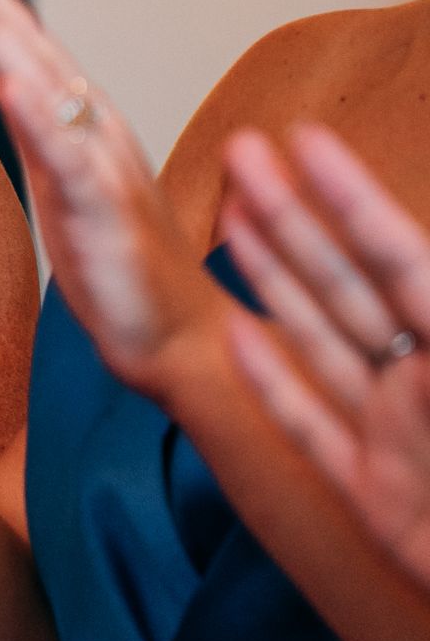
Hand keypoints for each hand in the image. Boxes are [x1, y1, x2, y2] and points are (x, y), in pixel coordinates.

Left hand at [0, 0, 219, 399]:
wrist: (178, 334)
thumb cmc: (116, 259)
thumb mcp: (59, 179)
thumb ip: (34, 127)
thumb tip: (4, 81)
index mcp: (70, 111)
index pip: (8, 30)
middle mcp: (88, 119)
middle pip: (18, 33)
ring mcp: (100, 162)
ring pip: (41, 79)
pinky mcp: (107, 213)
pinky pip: (70, 161)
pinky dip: (39, 120)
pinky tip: (10, 84)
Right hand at [220, 123, 429, 590]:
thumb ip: (427, 292)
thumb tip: (412, 258)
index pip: (399, 255)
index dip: (351, 198)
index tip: (305, 138)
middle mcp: (425, 385)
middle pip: (349, 286)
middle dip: (296, 218)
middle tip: (242, 153)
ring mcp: (397, 441)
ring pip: (323, 344)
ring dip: (273, 279)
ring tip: (230, 215)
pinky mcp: (376, 502)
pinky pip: (314, 433)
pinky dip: (271, 386)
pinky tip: (230, 338)